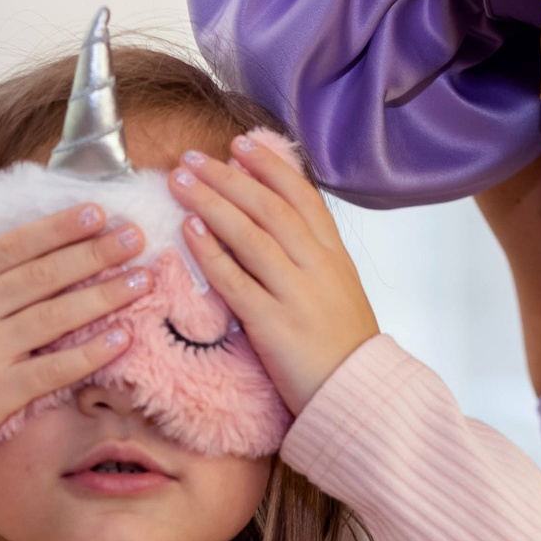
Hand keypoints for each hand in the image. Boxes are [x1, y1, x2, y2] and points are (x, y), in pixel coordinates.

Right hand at [0, 198, 148, 432]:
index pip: (13, 246)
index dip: (57, 228)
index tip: (96, 212)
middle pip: (44, 275)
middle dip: (95, 253)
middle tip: (136, 235)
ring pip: (58, 316)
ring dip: (105, 295)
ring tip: (143, 279)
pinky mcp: (4, 392)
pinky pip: (56, 369)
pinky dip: (92, 353)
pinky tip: (124, 337)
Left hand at [169, 136, 380, 413]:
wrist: (359, 395)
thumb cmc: (341, 346)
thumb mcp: (339, 288)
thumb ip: (312, 254)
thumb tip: (274, 218)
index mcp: (335, 256)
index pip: (303, 197)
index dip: (270, 167)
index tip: (241, 145)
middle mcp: (318, 267)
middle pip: (270, 208)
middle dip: (230, 177)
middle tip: (194, 157)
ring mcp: (296, 295)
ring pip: (251, 236)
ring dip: (213, 203)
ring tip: (182, 183)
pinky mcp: (273, 326)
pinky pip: (236, 281)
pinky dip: (212, 253)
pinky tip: (189, 230)